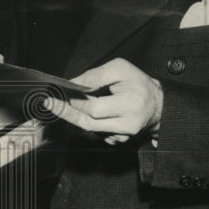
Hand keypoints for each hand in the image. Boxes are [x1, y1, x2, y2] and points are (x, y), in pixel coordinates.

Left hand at [46, 58, 162, 141]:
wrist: (157, 104)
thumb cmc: (137, 82)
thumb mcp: (120, 69)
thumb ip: (95, 76)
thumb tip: (72, 84)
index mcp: (131, 102)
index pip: (95, 108)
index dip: (74, 102)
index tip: (56, 95)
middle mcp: (128, 123)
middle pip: (89, 122)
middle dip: (68, 111)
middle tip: (51, 102)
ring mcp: (124, 135)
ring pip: (90, 129)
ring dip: (75, 116)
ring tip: (64, 104)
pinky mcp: (120, 140)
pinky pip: (97, 133)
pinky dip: (88, 122)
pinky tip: (85, 112)